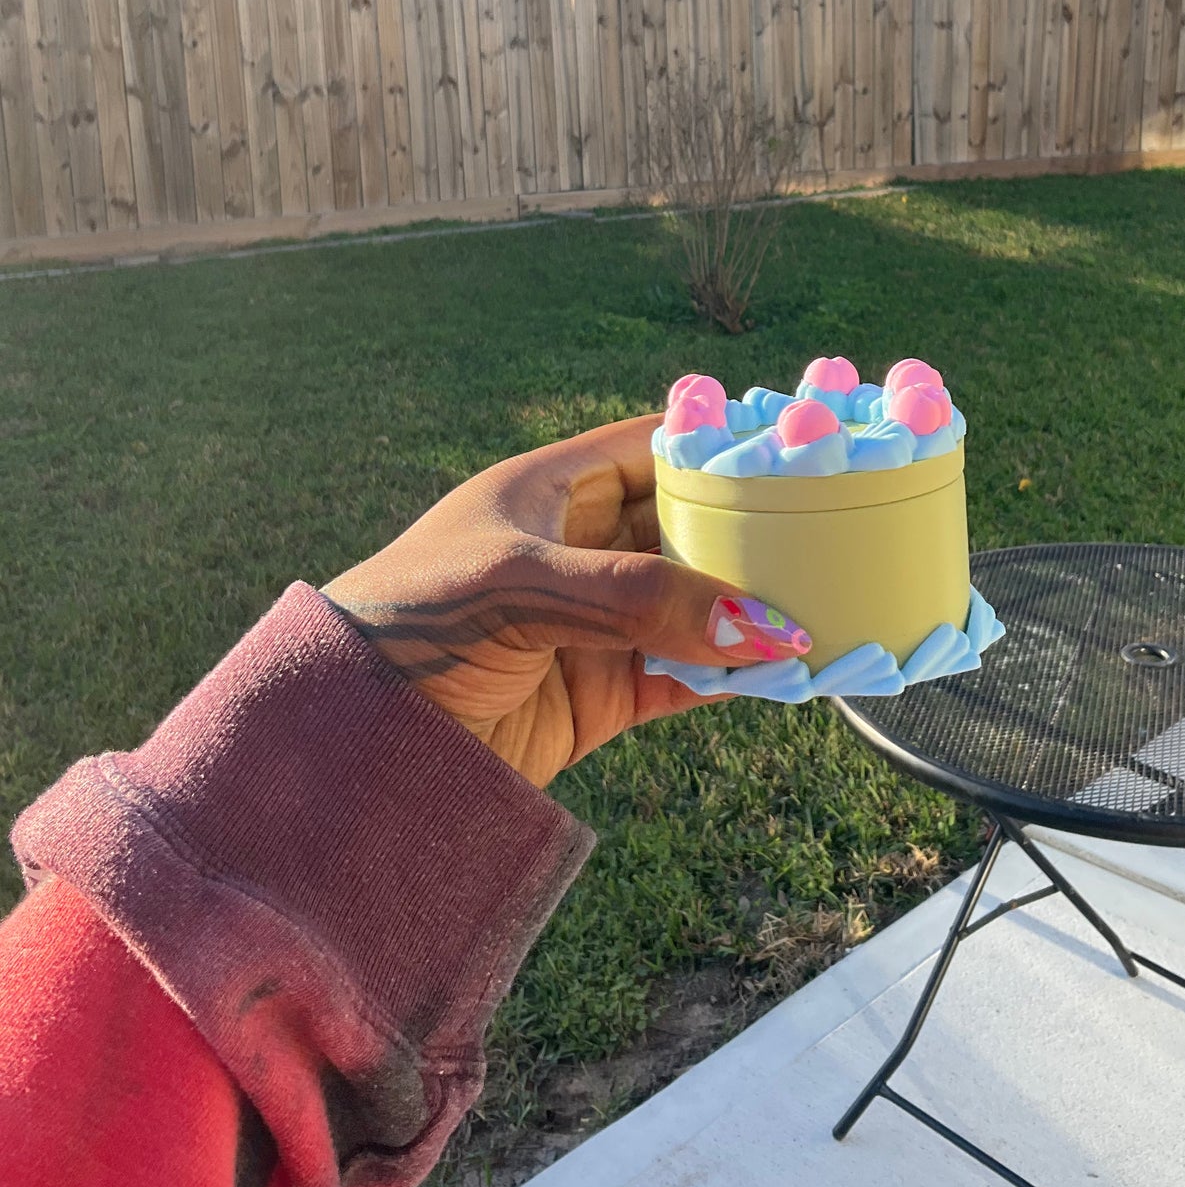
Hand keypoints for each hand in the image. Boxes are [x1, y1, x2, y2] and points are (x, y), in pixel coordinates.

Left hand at [324, 417, 810, 788]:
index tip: (804, 449)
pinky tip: (790, 671)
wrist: (342, 739)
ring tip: (835, 605)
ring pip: (700, 608)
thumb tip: (763, 625)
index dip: (726, 446)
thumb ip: (642, 599)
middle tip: (840, 533)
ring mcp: (595, 626)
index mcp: (553, 490)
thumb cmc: (411, 622)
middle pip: (693, 529)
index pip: (659, 448)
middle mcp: (582, 551)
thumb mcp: (524, 587)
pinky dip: (737, 677)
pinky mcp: (601, 697)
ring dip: (757, 611)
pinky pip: (687, 678)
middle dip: (759, 535)